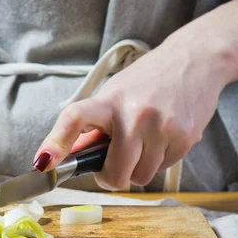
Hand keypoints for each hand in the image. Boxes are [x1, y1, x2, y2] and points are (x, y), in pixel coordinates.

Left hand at [33, 38, 230, 189]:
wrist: (195, 60)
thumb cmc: (146, 82)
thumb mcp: (112, 96)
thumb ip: (89, 128)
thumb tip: (60, 158)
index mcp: (107, 101)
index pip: (74, 119)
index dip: (56, 144)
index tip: (43, 163)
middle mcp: (134, 114)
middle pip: (115, 174)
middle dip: (111, 175)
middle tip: (112, 161)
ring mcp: (162, 127)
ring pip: (140, 178)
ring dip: (137, 169)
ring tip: (142, 143)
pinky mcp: (186, 137)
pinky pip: (162, 170)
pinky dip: (158, 161)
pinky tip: (161, 138)